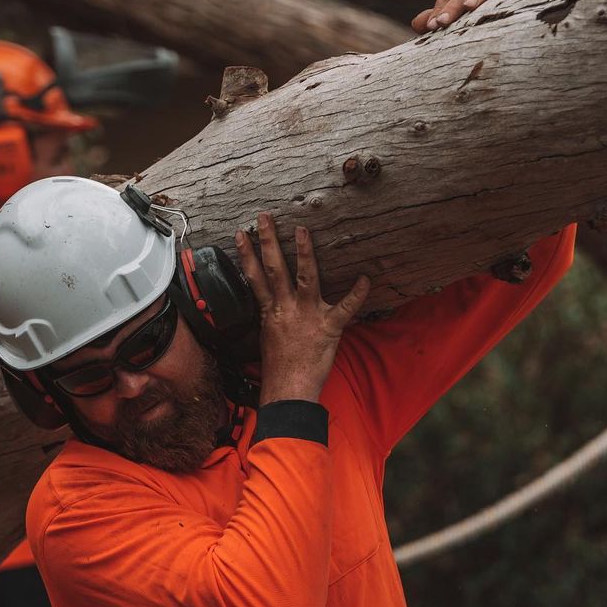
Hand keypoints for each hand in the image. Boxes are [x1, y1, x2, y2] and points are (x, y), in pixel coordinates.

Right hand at [236, 213, 369, 406]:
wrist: (289, 389)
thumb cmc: (279, 369)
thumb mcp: (268, 338)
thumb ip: (274, 317)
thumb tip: (274, 306)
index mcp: (271, 312)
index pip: (255, 278)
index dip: (246, 255)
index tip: (241, 233)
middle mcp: (286, 309)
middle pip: (275, 270)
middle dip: (268, 241)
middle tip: (265, 217)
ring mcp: (308, 316)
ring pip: (305, 278)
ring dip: (304, 252)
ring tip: (302, 230)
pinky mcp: (329, 327)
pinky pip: (346, 308)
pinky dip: (357, 294)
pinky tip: (365, 278)